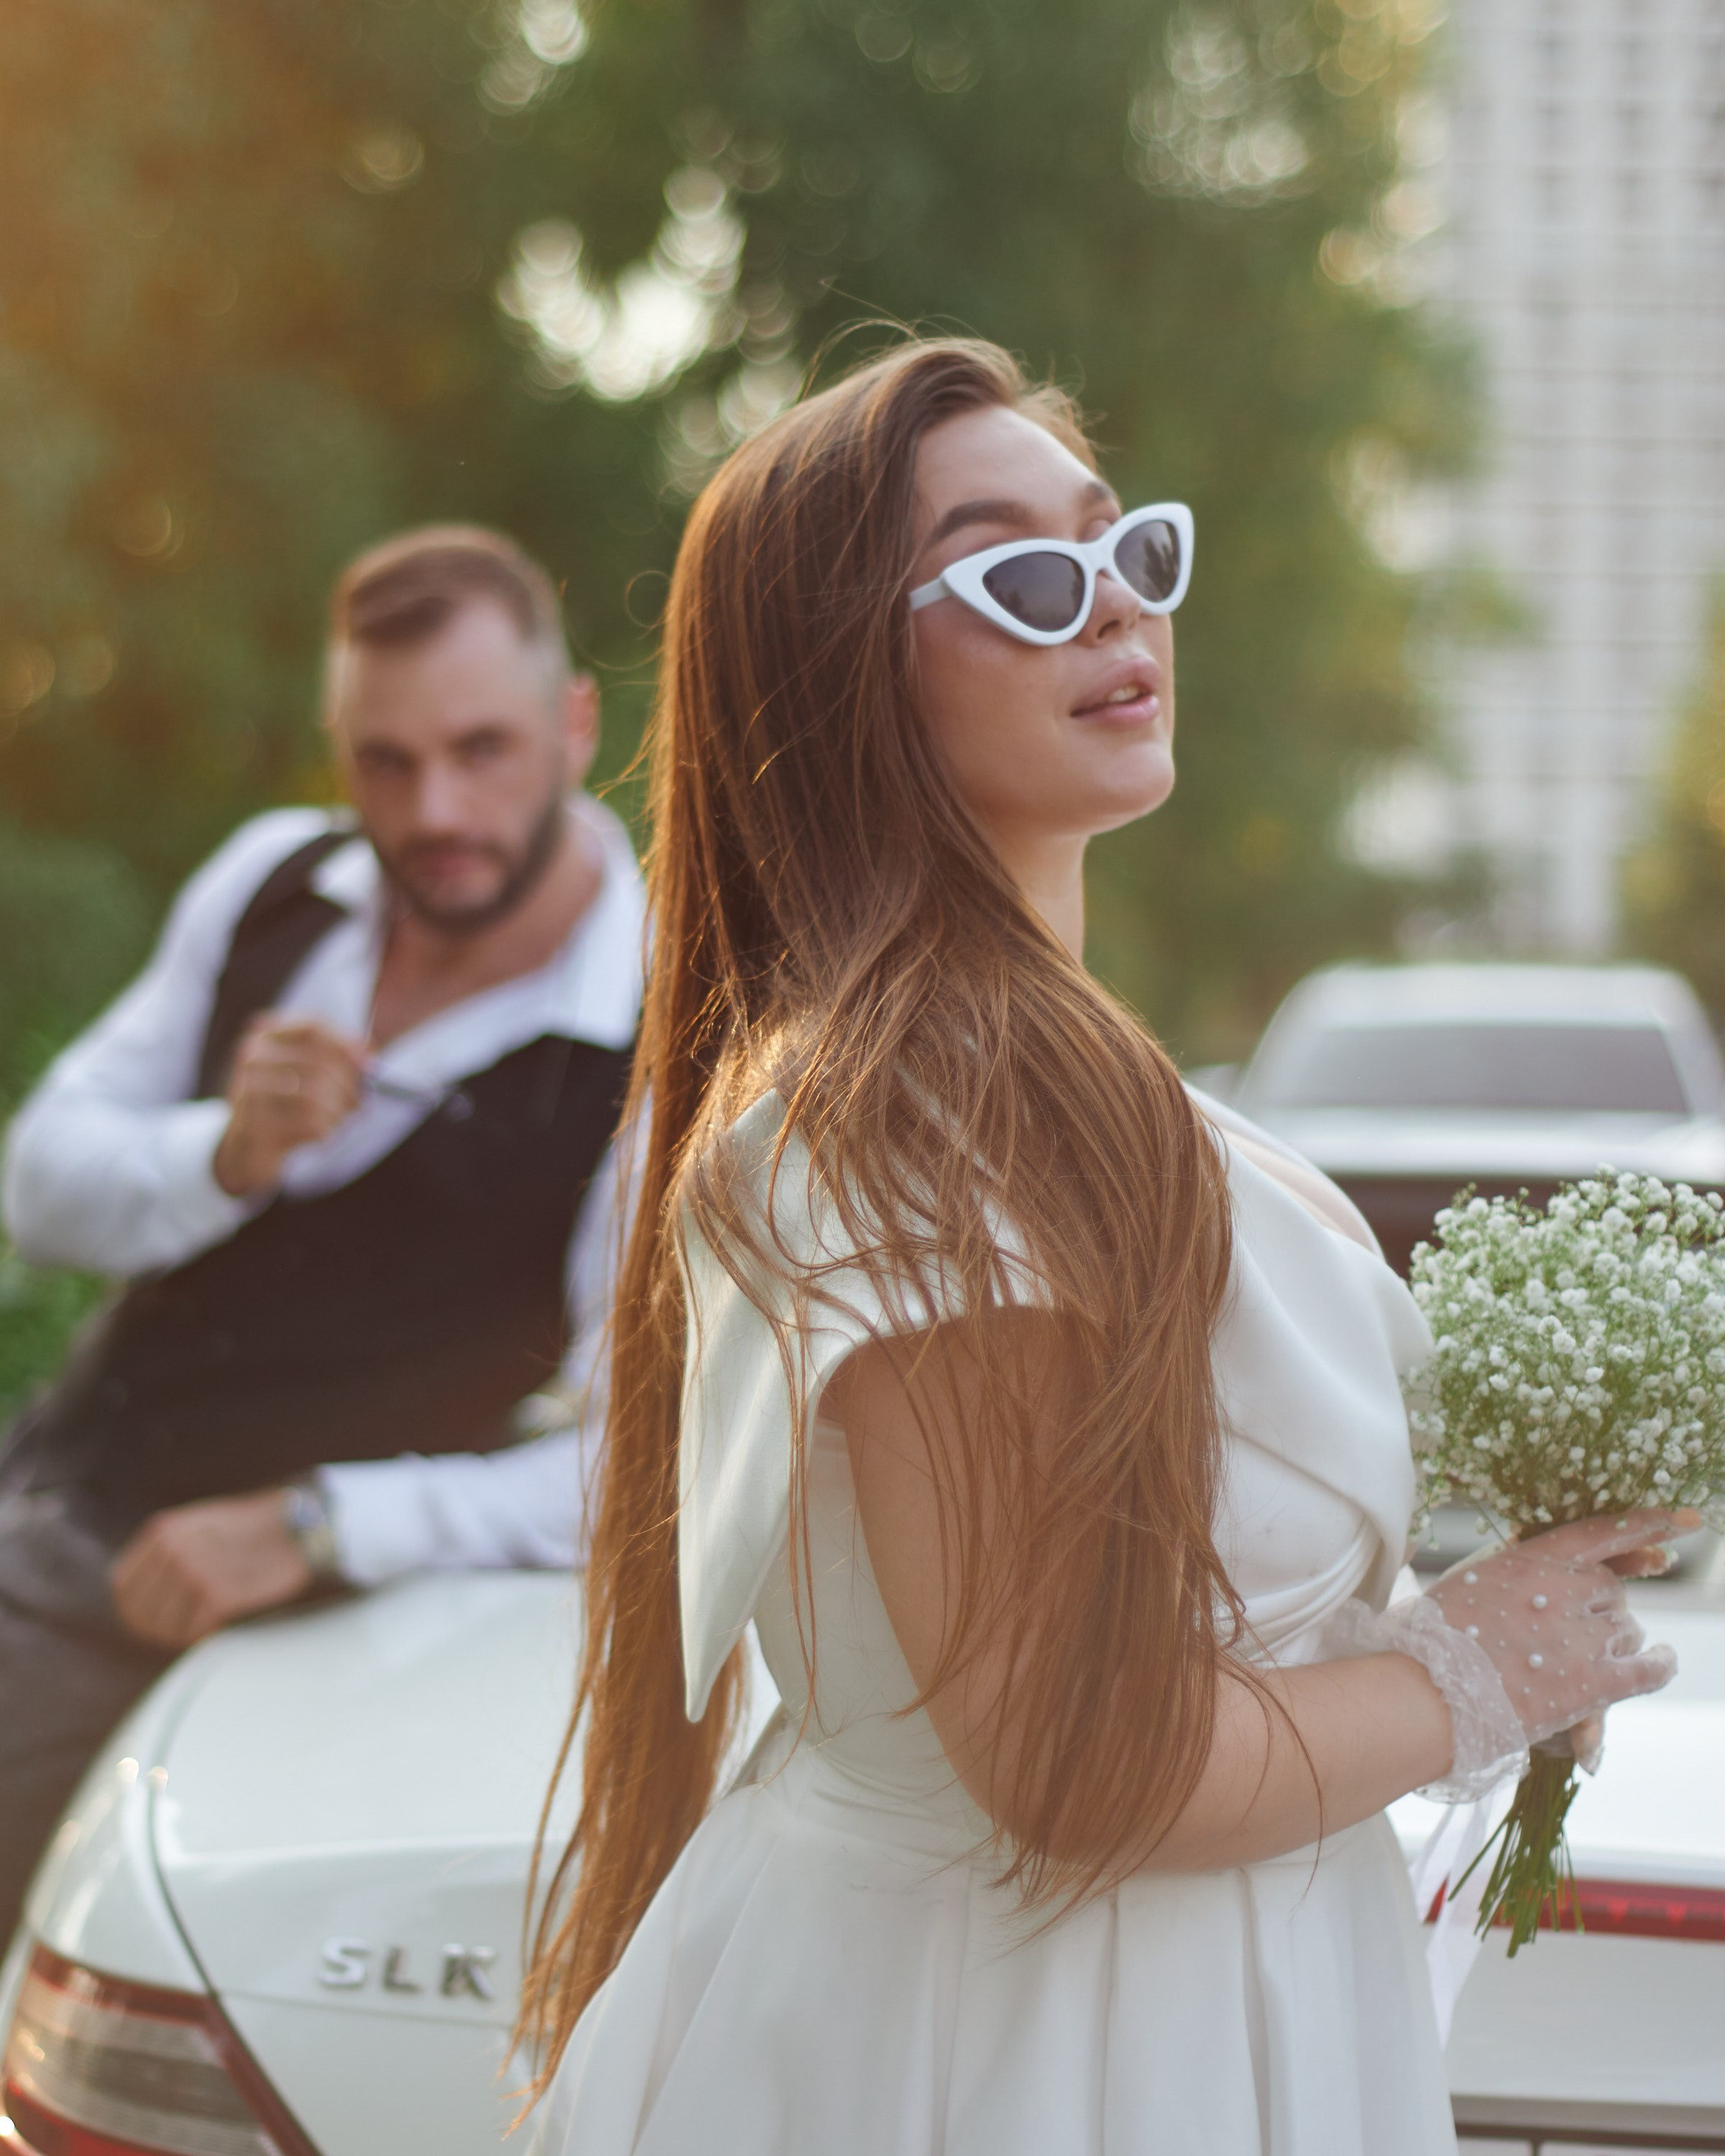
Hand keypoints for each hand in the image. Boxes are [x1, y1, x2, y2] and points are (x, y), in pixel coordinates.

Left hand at [109, 1490, 314, 1647]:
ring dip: (180, 1633)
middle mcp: (172, 1550)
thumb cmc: (249, 1531)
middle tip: (178, 1631)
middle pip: (140, 1611)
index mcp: (163, 1531)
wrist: (294, 1528)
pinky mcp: (216, 1594)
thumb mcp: (197, 1526)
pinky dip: (203, 1634)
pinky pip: (193, 1631)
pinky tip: (218, 1623)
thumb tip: (137, 1596)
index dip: (133, 1609)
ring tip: (202, 1625)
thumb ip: (166, 1551)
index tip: (148, 1622)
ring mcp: (193, 1572)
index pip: (122, 1585)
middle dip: (156, 1628)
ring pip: (164, 1625)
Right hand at [213, 1014, 364, 1196]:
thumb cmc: (284, 1107)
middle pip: (316, 1063)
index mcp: (266, 1037)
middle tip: (361, 1102)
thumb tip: (368, 1052)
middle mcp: (252, 1058)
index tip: (368, 1061)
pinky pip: (307, 1124)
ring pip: (313, 1096)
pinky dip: (326, 1130)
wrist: (246, 1149)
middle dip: (348, 1085)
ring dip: (338, 1112)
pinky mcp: (252, 1124)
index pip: (312, 1027)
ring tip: (341, 1120)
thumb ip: (335, 1061)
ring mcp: (247, 1090)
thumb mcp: (305, 1078)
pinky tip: (323, 1134)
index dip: (345, 1042)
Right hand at [1425, 1506, 1693, 1750]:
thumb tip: (1543, 1578)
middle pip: (1612, 1589)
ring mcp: (1581, 1637)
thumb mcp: (1471, 1582)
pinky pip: (1647, 1668)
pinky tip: (1663, 1659)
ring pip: (1626, 1629)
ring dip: (1612, 1641)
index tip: (1687, 1519)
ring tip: (1578, 1662)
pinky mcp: (1592, 1683)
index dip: (1648, 1524)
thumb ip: (1513, 1574)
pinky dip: (1660, 1664)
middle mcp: (1565, 1591)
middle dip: (1599, 1607)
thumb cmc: (1433, 1639)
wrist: (1427, 1691)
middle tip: (1571, 1630)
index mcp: (1531, 1560)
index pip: (1602, 1533)